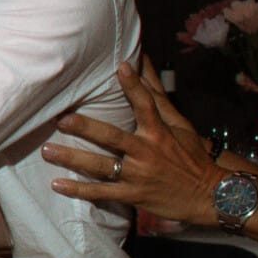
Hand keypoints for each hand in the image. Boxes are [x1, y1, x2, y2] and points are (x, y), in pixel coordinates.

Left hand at [44, 59, 221, 226]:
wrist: (211, 196)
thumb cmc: (191, 155)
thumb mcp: (180, 125)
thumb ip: (158, 96)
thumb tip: (143, 62)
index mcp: (159, 132)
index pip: (146, 105)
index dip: (135, 86)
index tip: (120, 66)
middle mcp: (148, 152)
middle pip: (113, 138)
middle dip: (87, 129)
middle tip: (61, 119)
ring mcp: (139, 175)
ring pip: (102, 166)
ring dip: (73, 159)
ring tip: (47, 151)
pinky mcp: (134, 195)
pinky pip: (103, 193)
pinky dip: (79, 189)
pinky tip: (56, 184)